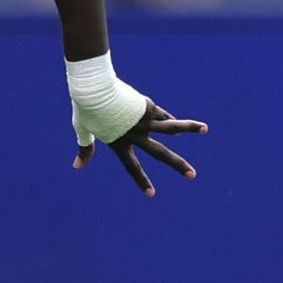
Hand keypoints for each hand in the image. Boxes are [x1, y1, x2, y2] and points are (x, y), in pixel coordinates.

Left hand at [74, 99, 206, 197]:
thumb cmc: (86, 108)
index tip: (151, 194)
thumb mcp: (83, 130)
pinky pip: (162, 115)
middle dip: (178, 165)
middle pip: (160, 153)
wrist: (94, 88)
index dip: (141, 180)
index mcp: (119, 143)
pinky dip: (169, 119)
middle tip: (193, 175)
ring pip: (172, 127)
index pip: (131, 166)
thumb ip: (85, 149)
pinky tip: (181, 124)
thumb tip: (77, 167)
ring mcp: (143, 121)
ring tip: (206, 129)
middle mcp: (135, 135)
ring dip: (190, 127)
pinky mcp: (147, 107)